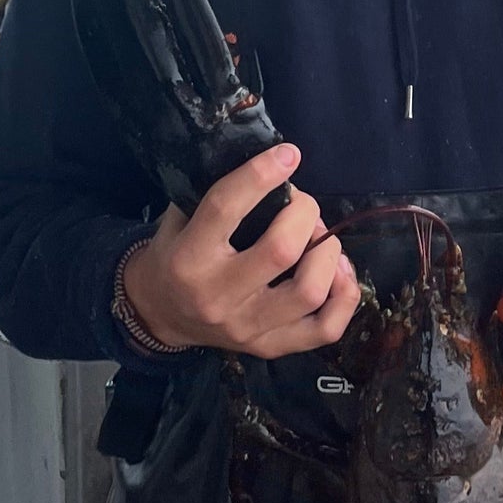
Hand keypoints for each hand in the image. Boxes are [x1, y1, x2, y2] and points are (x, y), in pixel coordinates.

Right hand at [120, 144, 359, 358]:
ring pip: (309, 291)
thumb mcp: (179, 218)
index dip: (261, 175)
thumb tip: (274, 165)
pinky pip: (325, 329)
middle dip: (304, 213)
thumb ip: (218, 195)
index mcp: (188, 259)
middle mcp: (217, 297)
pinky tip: (338, 272)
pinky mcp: (267, 347)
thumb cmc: (174, 255)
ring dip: (328, 252)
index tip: (288, 154)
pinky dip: (344, 296)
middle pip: (281, 251)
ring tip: (320, 237)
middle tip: (302, 204)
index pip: (227, 209)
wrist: (158, 314)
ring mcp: (246, 328)